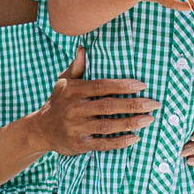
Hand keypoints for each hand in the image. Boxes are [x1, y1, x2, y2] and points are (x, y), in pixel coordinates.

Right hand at [35, 47, 159, 154]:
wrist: (40, 130)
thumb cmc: (58, 102)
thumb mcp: (63, 82)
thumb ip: (76, 66)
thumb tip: (84, 48)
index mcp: (73, 91)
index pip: (101, 86)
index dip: (122, 85)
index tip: (142, 85)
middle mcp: (74, 109)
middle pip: (108, 106)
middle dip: (133, 105)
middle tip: (154, 104)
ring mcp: (76, 128)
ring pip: (107, 125)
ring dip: (130, 123)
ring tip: (149, 119)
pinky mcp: (78, 144)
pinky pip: (102, 143)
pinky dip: (119, 142)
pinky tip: (134, 138)